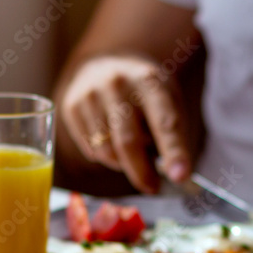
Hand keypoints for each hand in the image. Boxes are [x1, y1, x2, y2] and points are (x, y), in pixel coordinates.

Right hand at [60, 53, 190, 192]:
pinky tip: (110, 140)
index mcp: (150, 80)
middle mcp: (118, 83)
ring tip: (131, 153)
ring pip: (107, 151)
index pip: (165, 121)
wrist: (106, 65)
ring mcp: (90, 94)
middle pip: (128, 142)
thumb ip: (172, 135)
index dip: (174, 151)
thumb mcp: (166, 100)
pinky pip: (91, 149)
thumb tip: (173, 176)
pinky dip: (105, 156)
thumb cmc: (144, 93)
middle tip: (152, 187)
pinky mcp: (72, 106)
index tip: (180, 177)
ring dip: (122, 163)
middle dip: (142, 172)